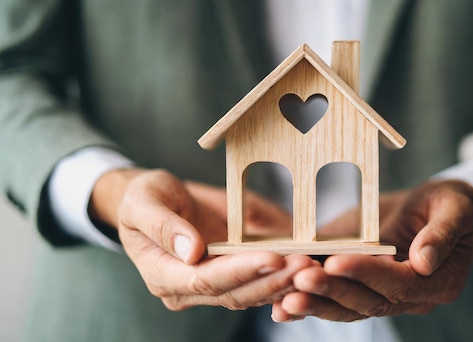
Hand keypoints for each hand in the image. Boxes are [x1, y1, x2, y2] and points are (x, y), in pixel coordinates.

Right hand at [89, 168, 314, 310]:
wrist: (154, 201)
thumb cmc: (144, 198)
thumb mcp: (142, 202)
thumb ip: (162, 226)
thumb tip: (190, 250)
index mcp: (162, 274)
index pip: (205, 280)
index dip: (241, 271)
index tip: (272, 257)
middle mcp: (187, 289)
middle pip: (234, 292)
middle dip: (271, 279)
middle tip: (304, 263)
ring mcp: (210, 286)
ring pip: (251, 293)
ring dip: (283, 282)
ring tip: (311, 265)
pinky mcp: (229, 277)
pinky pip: (258, 284)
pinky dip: (282, 278)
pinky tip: (306, 268)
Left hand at [272, 180, 472, 321]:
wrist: (435, 207)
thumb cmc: (449, 203)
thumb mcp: (455, 207)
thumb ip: (443, 233)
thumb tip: (423, 261)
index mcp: (437, 284)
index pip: (399, 285)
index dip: (368, 274)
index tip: (338, 262)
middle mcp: (409, 298)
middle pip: (368, 302)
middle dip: (333, 291)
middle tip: (301, 279)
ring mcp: (383, 295)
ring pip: (348, 308)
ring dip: (317, 304)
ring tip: (286, 299)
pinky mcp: (361, 286)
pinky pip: (336, 301)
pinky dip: (310, 305)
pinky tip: (282, 308)